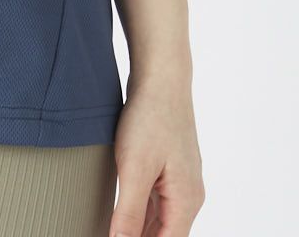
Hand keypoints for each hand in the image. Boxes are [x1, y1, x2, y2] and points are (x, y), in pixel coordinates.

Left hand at [110, 76, 204, 236]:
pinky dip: (140, 213)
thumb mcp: (134, 168)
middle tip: (110, 234)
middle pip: (164, 235)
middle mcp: (188, 195)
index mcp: (185, 201)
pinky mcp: (169, 169)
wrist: (161, 77)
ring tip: (113, 230)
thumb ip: (129, 212)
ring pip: (160, 220)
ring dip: (139, 230)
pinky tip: (123, 216)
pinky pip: (157, 202)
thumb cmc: (151, 118)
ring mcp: (180, 181)